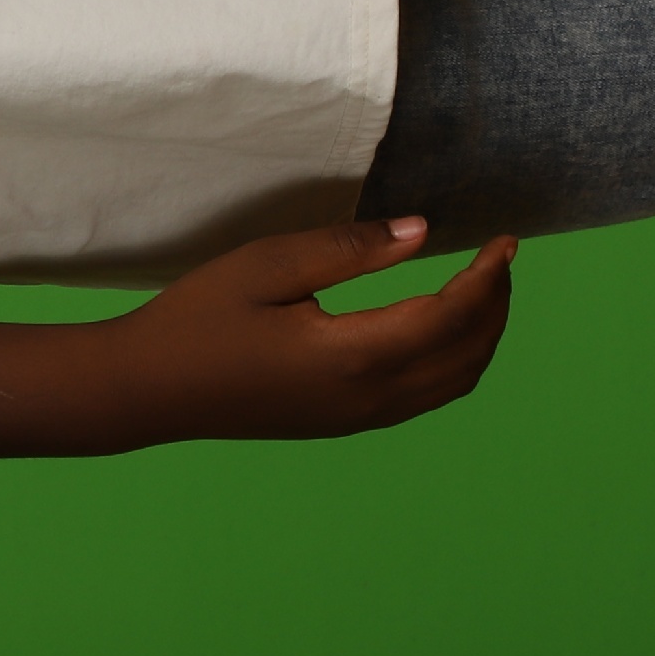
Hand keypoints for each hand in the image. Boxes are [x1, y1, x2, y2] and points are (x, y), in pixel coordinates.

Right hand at [104, 216, 516, 439]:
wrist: (148, 389)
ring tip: (481, 289)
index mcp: (352, 356)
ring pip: (453, 383)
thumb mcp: (268, 265)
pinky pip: (425, 396)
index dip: (489, 277)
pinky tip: (439, 328)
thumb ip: (348, 248)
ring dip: (480, 337)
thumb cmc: (198, 320)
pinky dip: (454, 360)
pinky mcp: (344, 423)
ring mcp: (358, 418)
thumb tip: (421, 232)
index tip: (505, 240)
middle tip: (500, 259)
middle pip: (467, 356)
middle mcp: (368, 397)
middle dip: (496, 305)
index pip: (451, 316)